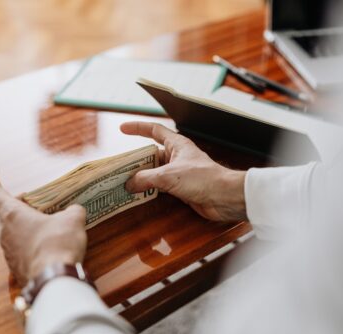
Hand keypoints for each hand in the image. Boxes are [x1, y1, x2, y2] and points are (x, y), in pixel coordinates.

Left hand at [0, 170, 87, 286]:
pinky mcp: (15, 267)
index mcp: (13, 214)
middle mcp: (5, 232)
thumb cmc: (58, 244)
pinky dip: (26, 242)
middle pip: (0, 213)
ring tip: (39, 223)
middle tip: (27, 201)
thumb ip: (72, 210)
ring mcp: (8, 252)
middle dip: (11, 204)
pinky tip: (42, 245)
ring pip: (8, 232)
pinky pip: (17, 249)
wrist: (53, 280)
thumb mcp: (73, 220)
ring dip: (20, 225)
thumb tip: (74, 211)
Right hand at [120, 122, 246, 221]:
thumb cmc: (203, 178)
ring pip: (154, 172)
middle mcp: (177, 156)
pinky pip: (160, 186)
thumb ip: (146, 178)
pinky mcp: (181, 188)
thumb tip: (129, 183)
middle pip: (151, 154)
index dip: (138, 128)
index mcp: (177, 144)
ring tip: (124, 182)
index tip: (123, 128)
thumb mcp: (168, 175)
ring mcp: (179, 172)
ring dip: (141, 177)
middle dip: (135, 160)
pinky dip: (149, 189)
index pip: (154, 130)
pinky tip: (139, 194)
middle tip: (119, 166)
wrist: (223, 197)